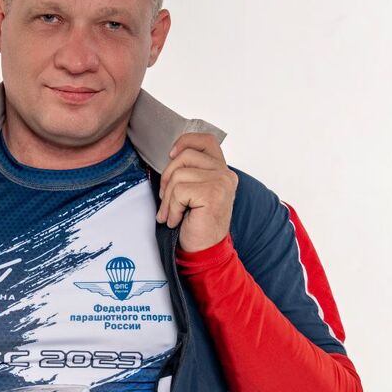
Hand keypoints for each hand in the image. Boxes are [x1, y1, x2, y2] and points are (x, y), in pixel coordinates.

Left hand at [155, 132, 237, 251]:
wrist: (205, 251)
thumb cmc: (196, 224)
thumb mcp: (193, 191)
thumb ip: (189, 172)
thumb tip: (170, 157)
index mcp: (222, 170)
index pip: (206, 141)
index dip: (185, 142)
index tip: (171, 155)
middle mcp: (225, 174)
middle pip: (184, 156)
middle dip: (167, 178)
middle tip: (166, 200)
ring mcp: (221, 182)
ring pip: (178, 175)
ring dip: (168, 200)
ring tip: (174, 215)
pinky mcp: (212, 194)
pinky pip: (179, 192)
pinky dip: (172, 209)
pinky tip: (178, 220)